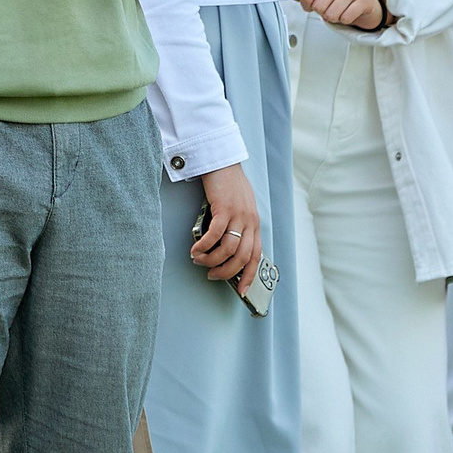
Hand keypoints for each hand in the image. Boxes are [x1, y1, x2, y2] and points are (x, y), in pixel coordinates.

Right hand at [193, 163, 263, 292]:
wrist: (223, 162)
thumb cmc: (229, 184)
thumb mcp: (241, 208)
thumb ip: (238, 226)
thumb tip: (226, 249)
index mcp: (255, 224)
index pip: (256, 257)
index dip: (248, 276)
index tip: (240, 290)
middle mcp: (250, 222)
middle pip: (242, 257)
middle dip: (226, 272)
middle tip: (212, 275)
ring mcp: (238, 216)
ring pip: (228, 249)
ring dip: (212, 260)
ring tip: (200, 260)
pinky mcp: (224, 209)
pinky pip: (215, 235)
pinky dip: (204, 246)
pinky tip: (196, 249)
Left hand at [303, 0, 385, 28]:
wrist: (365, 4)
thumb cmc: (341, 0)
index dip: (308, 3)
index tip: (311, 5)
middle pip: (319, 6)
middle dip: (323, 13)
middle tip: (330, 9)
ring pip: (332, 14)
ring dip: (335, 18)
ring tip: (340, 11)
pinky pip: (346, 18)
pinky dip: (346, 20)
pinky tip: (349, 13)